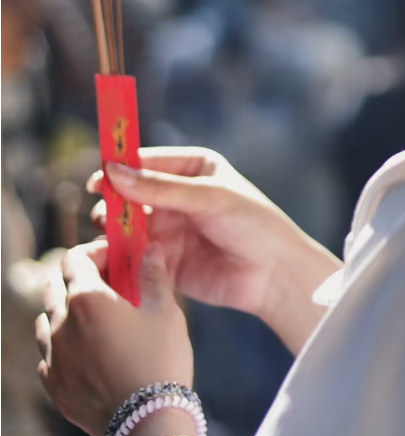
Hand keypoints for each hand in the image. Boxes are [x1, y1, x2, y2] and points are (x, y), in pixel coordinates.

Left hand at [36, 241, 191, 435]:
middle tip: (107, 285)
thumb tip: (151, 248)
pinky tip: (88, 352)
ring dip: (65, 311)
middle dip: (77, 278)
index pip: (74, 258)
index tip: (114, 257)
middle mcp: (61, 324)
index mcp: (87, 299)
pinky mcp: (52, 384)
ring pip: (46, 320)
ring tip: (96, 320)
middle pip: (55, 286)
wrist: (146, 423)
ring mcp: (52, 356)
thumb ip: (153, 275)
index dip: (95, 251)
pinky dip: (62, 345)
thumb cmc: (160, 361)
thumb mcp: (165, 312)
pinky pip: (47, 354)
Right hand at [88, 147, 340, 353]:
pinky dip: (120, 255)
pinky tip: (113, 257)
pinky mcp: (165, 260)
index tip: (99, 178)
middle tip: (104, 212)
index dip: (121, 167)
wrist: (274, 275)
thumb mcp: (209, 197)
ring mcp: (170, 228)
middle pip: (132, 193)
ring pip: (128, 224)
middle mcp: (178, 196)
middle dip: (114, 201)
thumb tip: (113, 171)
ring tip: (110, 234)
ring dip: (114, 228)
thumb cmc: (253, 224)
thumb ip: (160, 188)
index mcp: (194, 168)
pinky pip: (133, 254)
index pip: (148, 161)